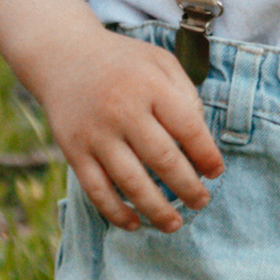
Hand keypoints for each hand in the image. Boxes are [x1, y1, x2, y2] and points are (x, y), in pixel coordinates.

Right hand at [0, 0, 222, 231]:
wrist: (63, 55)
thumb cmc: (123, 63)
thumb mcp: (160, 62)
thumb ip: (185, 95)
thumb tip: (201, 140)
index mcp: (150, 86)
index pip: (187, 127)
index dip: (206, 155)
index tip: (216, 172)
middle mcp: (122, 110)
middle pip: (162, 159)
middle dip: (187, 187)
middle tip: (201, 201)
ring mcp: (95, 133)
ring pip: (130, 182)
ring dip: (156, 209)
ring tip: (174, 223)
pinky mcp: (73, 151)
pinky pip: (96, 190)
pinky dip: (116, 212)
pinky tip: (134, 223)